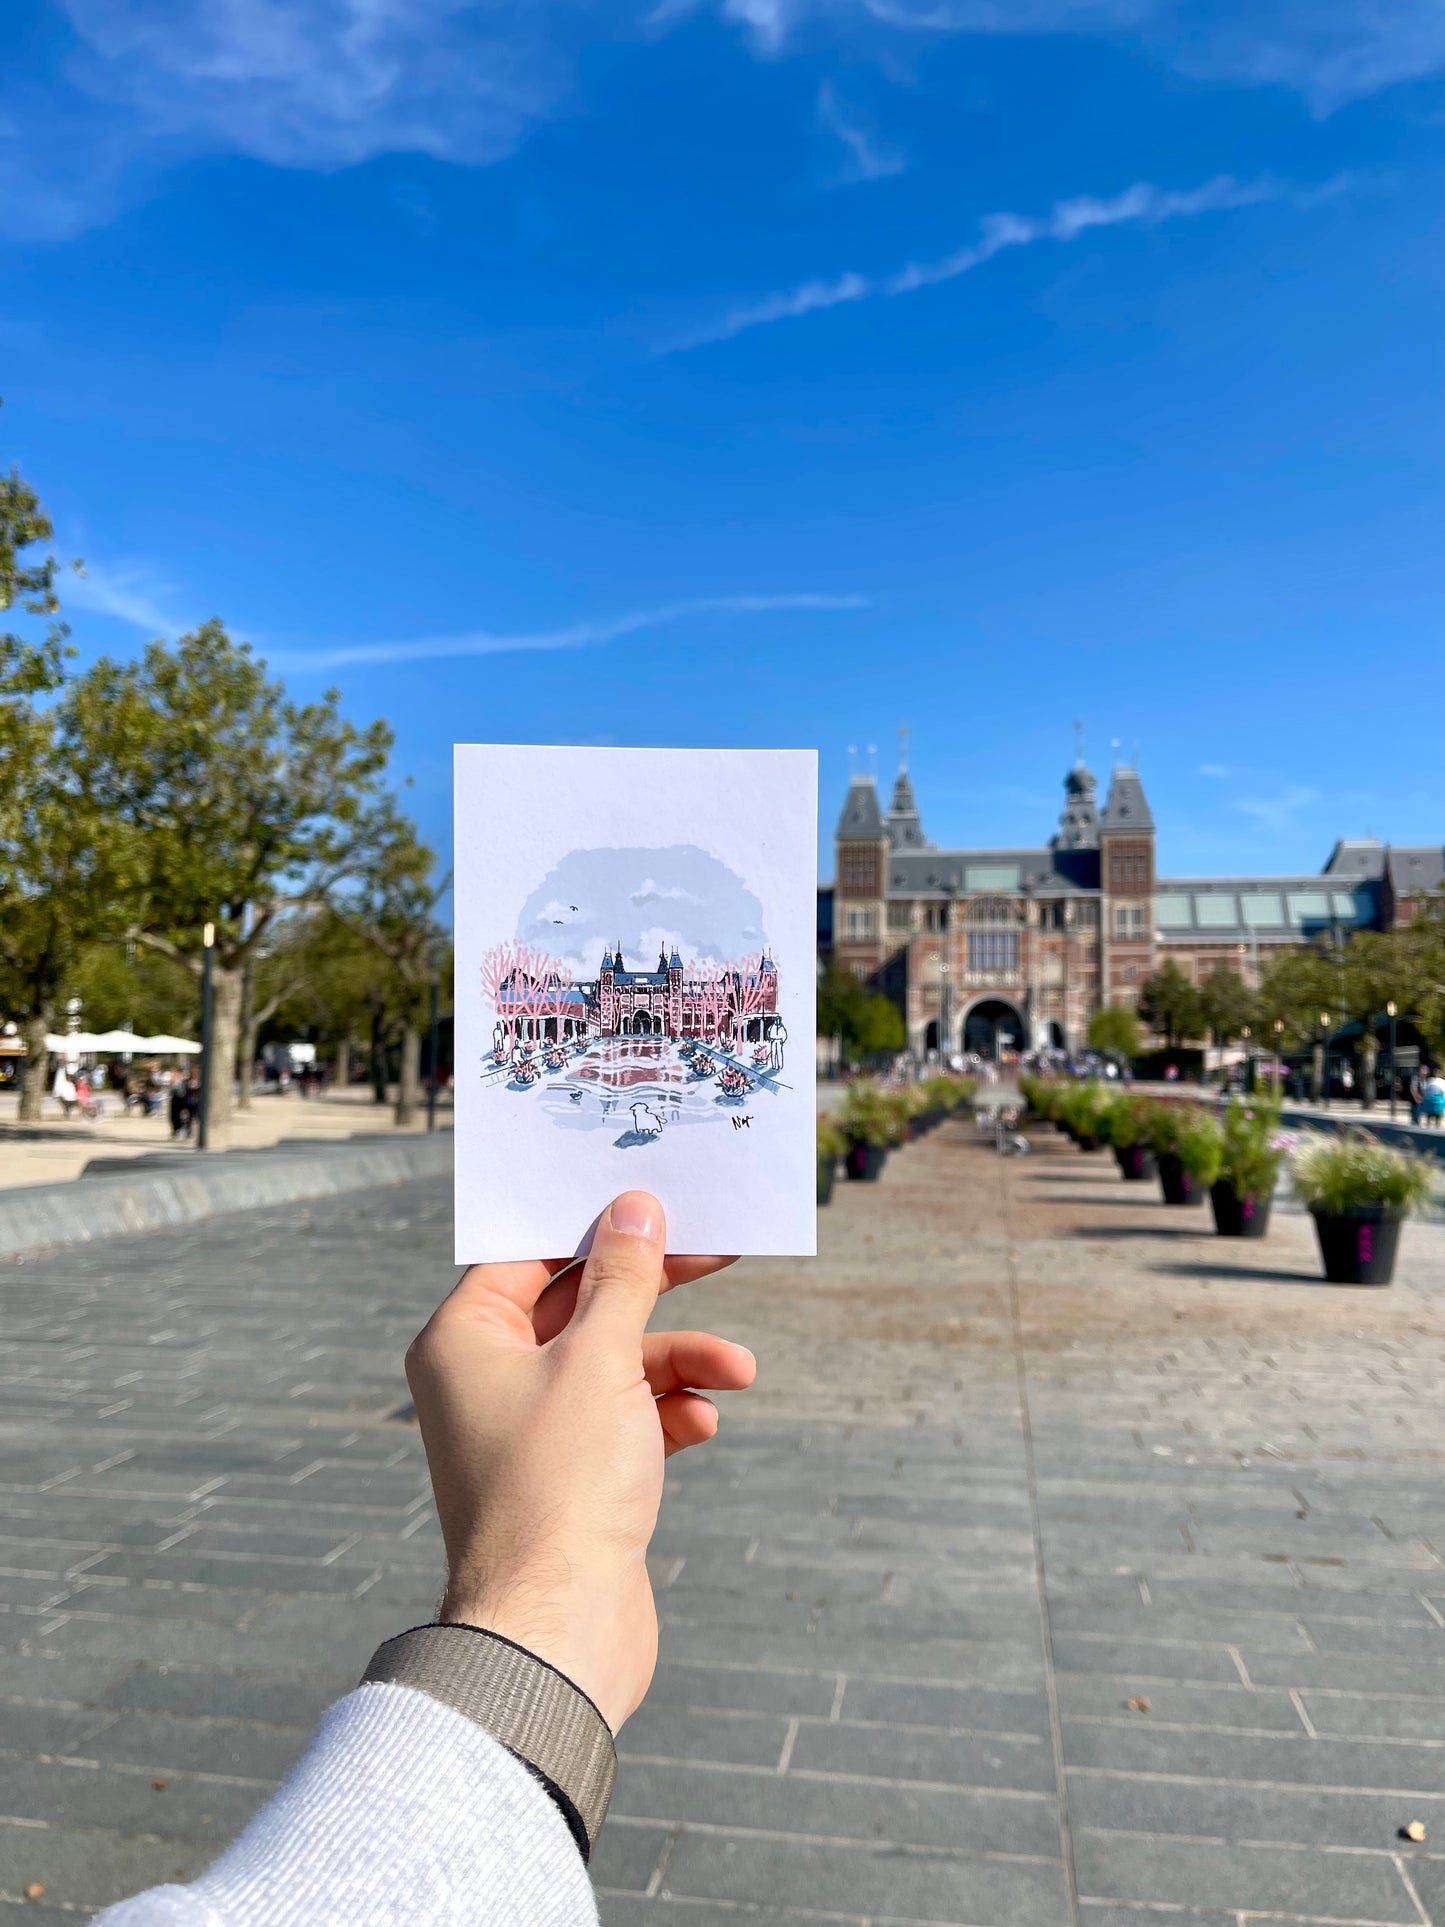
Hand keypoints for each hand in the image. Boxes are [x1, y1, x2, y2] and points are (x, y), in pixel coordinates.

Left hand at [404, 1191, 753, 1731]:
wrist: (558, 1632)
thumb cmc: (560, 1487)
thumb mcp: (601, 1360)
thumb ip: (623, 1279)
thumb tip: (633, 1209)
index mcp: (464, 1339)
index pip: (527, 1251)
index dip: (591, 1222)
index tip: (650, 1197)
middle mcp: (487, 1378)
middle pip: (579, 1303)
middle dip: (653, 1288)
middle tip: (718, 1250)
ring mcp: (531, 1429)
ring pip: (614, 1362)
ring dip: (678, 1360)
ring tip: (738, 1371)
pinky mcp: (571, 1475)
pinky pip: (626, 1417)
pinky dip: (669, 1412)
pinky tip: (703, 1423)